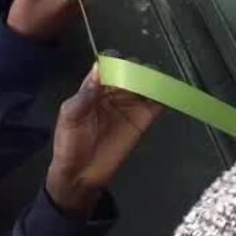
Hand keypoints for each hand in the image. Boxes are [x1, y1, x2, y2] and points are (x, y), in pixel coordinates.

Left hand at [46, 65, 161, 215]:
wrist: (80, 175)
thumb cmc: (69, 144)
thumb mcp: (70, 117)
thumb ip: (85, 94)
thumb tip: (98, 68)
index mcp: (95, 87)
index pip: (108, 64)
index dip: (113, 60)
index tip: (116, 64)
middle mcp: (115, 91)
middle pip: (130, 69)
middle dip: (135, 66)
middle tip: (135, 75)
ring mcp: (131, 104)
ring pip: (146, 81)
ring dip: (152, 76)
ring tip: (151, 80)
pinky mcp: (144, 119)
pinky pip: (158, 102)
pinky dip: (165, 93)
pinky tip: (166, 91)